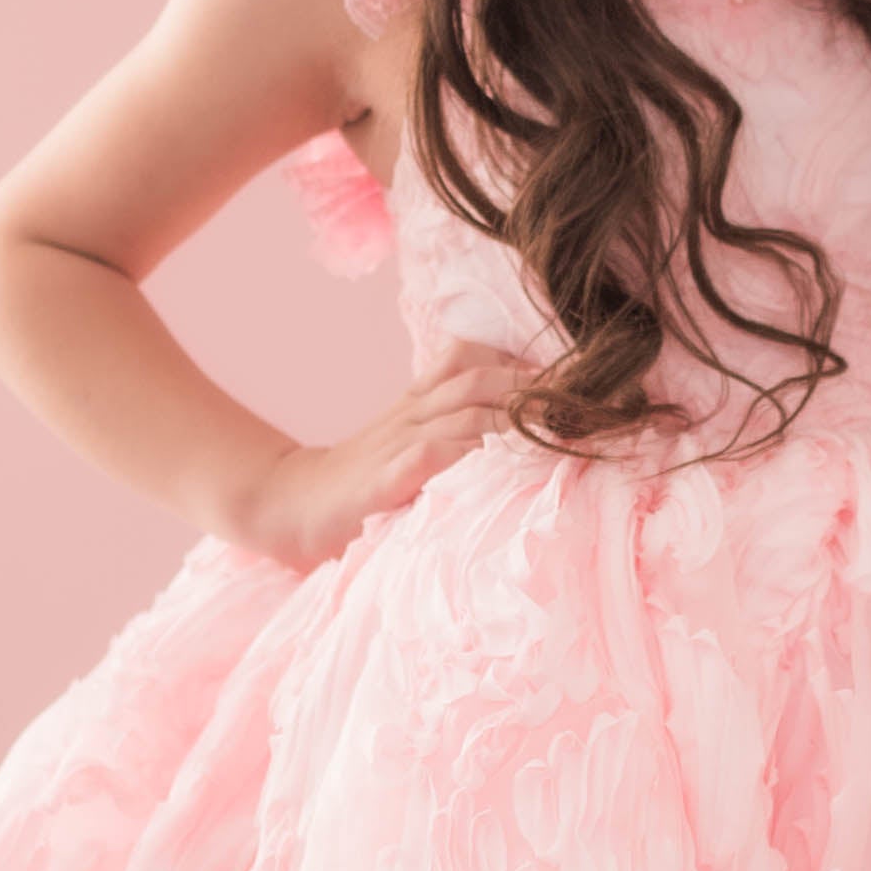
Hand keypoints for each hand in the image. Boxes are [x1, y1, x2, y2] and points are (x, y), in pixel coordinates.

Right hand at [231, 344, 543, 571]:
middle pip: (478, 381)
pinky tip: (493, 458)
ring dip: (512, 418)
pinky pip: (428, 456)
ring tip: (556, 429)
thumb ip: (451, 431)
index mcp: (418, 404)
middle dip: (532, 388)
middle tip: (582, 402)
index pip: (471, 362)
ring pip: (463, 414)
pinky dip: (464, 454)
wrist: (288, 508)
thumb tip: (517, 430)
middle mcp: (412, 416)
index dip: (521, 363)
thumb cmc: (358, 484)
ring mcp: (396, 445)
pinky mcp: (383, 482)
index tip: (571, 376)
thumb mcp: (407, 444)